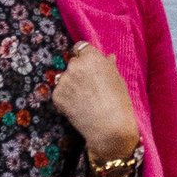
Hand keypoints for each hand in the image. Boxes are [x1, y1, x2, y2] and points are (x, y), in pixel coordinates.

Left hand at [53, 42, 140, 164]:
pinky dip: (65, 101)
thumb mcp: (118, 80)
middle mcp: (75, 65)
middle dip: (78, 73)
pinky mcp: (56, 96)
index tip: (88, 68)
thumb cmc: (119, 103)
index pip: (80, 48)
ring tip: (83, 101)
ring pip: (64, 79)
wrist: (110, 128)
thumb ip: (109, 66)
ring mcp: (64, 80)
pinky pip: (59, 94)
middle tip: (89, 89)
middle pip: (72, 64)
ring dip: (70, 87)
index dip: (84, 57)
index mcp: (91, 57)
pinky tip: (77, 110)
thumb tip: (109, 57)